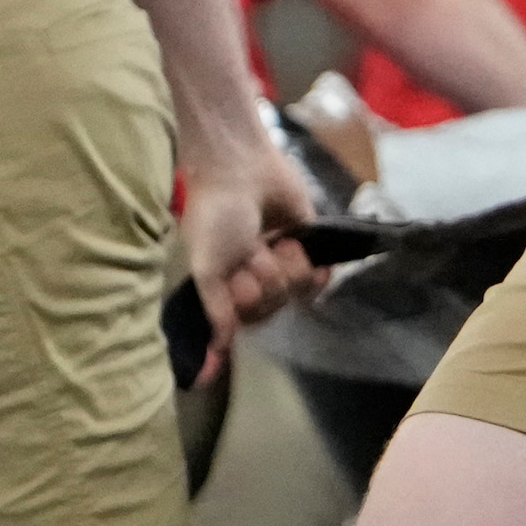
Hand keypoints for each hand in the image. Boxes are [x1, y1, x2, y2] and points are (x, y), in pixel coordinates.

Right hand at [179, 136, 321, 359]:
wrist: (241, 169)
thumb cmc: (216, 217)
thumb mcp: (206, 269)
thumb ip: (215, 313)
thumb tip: (215, 355)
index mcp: (228, 286)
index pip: (247, 321)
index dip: (247, 306)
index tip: (239, 284)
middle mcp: (255, 279)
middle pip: (273, 307)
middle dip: (264, 280)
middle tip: (251, 253)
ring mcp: (282, 264)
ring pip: (296, 292)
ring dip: (284, 266)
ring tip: (272, 242)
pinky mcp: (307, 247)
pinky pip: (319, 280)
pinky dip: (316, 271)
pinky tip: (301, 253)